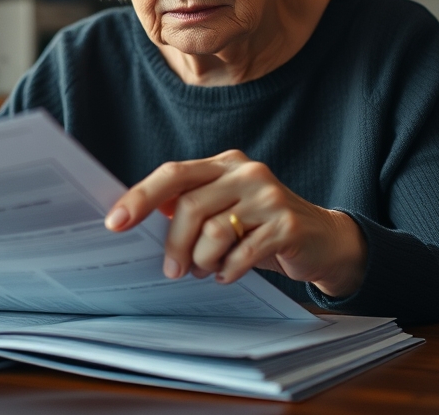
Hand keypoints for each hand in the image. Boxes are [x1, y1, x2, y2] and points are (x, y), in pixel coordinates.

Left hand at [104, 151, 366, 297]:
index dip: (141, 197)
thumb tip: (137, 221)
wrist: (322, 239)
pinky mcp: (287, 224)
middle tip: (173, 270)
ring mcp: (269, 196)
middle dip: (175, 244)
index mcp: (224, 163)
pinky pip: (242, 253)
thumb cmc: (260, 226)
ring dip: (204, 261)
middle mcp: (246, 172)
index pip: (173, 173)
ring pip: (215, 232)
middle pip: (191, 207)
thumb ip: (189, 206)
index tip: (115, 222)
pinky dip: (228, 271)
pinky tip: (228, 275)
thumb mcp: (224, 209)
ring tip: (208, 269)